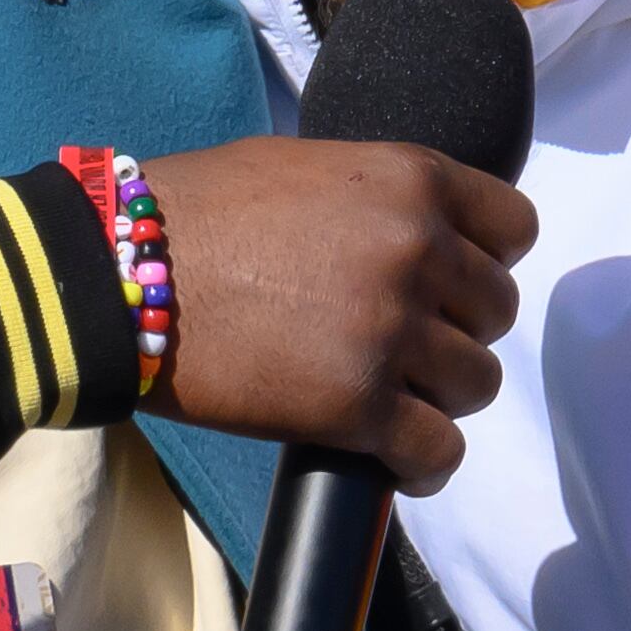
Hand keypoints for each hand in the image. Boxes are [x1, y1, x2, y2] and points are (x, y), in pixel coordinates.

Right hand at [148, 135, 536, 490]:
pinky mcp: (360, 407)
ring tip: (391, 398)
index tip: (449, 280)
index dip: (484, 258)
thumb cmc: (194, 212)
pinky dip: (422, 464)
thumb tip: (420, 236)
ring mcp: (392, 331)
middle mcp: (416, 249)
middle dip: (454, 328)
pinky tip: (393, 459)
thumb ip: (378, 199)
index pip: (514, 228)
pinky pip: (438, 452)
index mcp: (409, 179)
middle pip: (496, 311)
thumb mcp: (305, 166)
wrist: (116, 273)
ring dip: (439, 395)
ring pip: (476, 383)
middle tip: (401, 342)